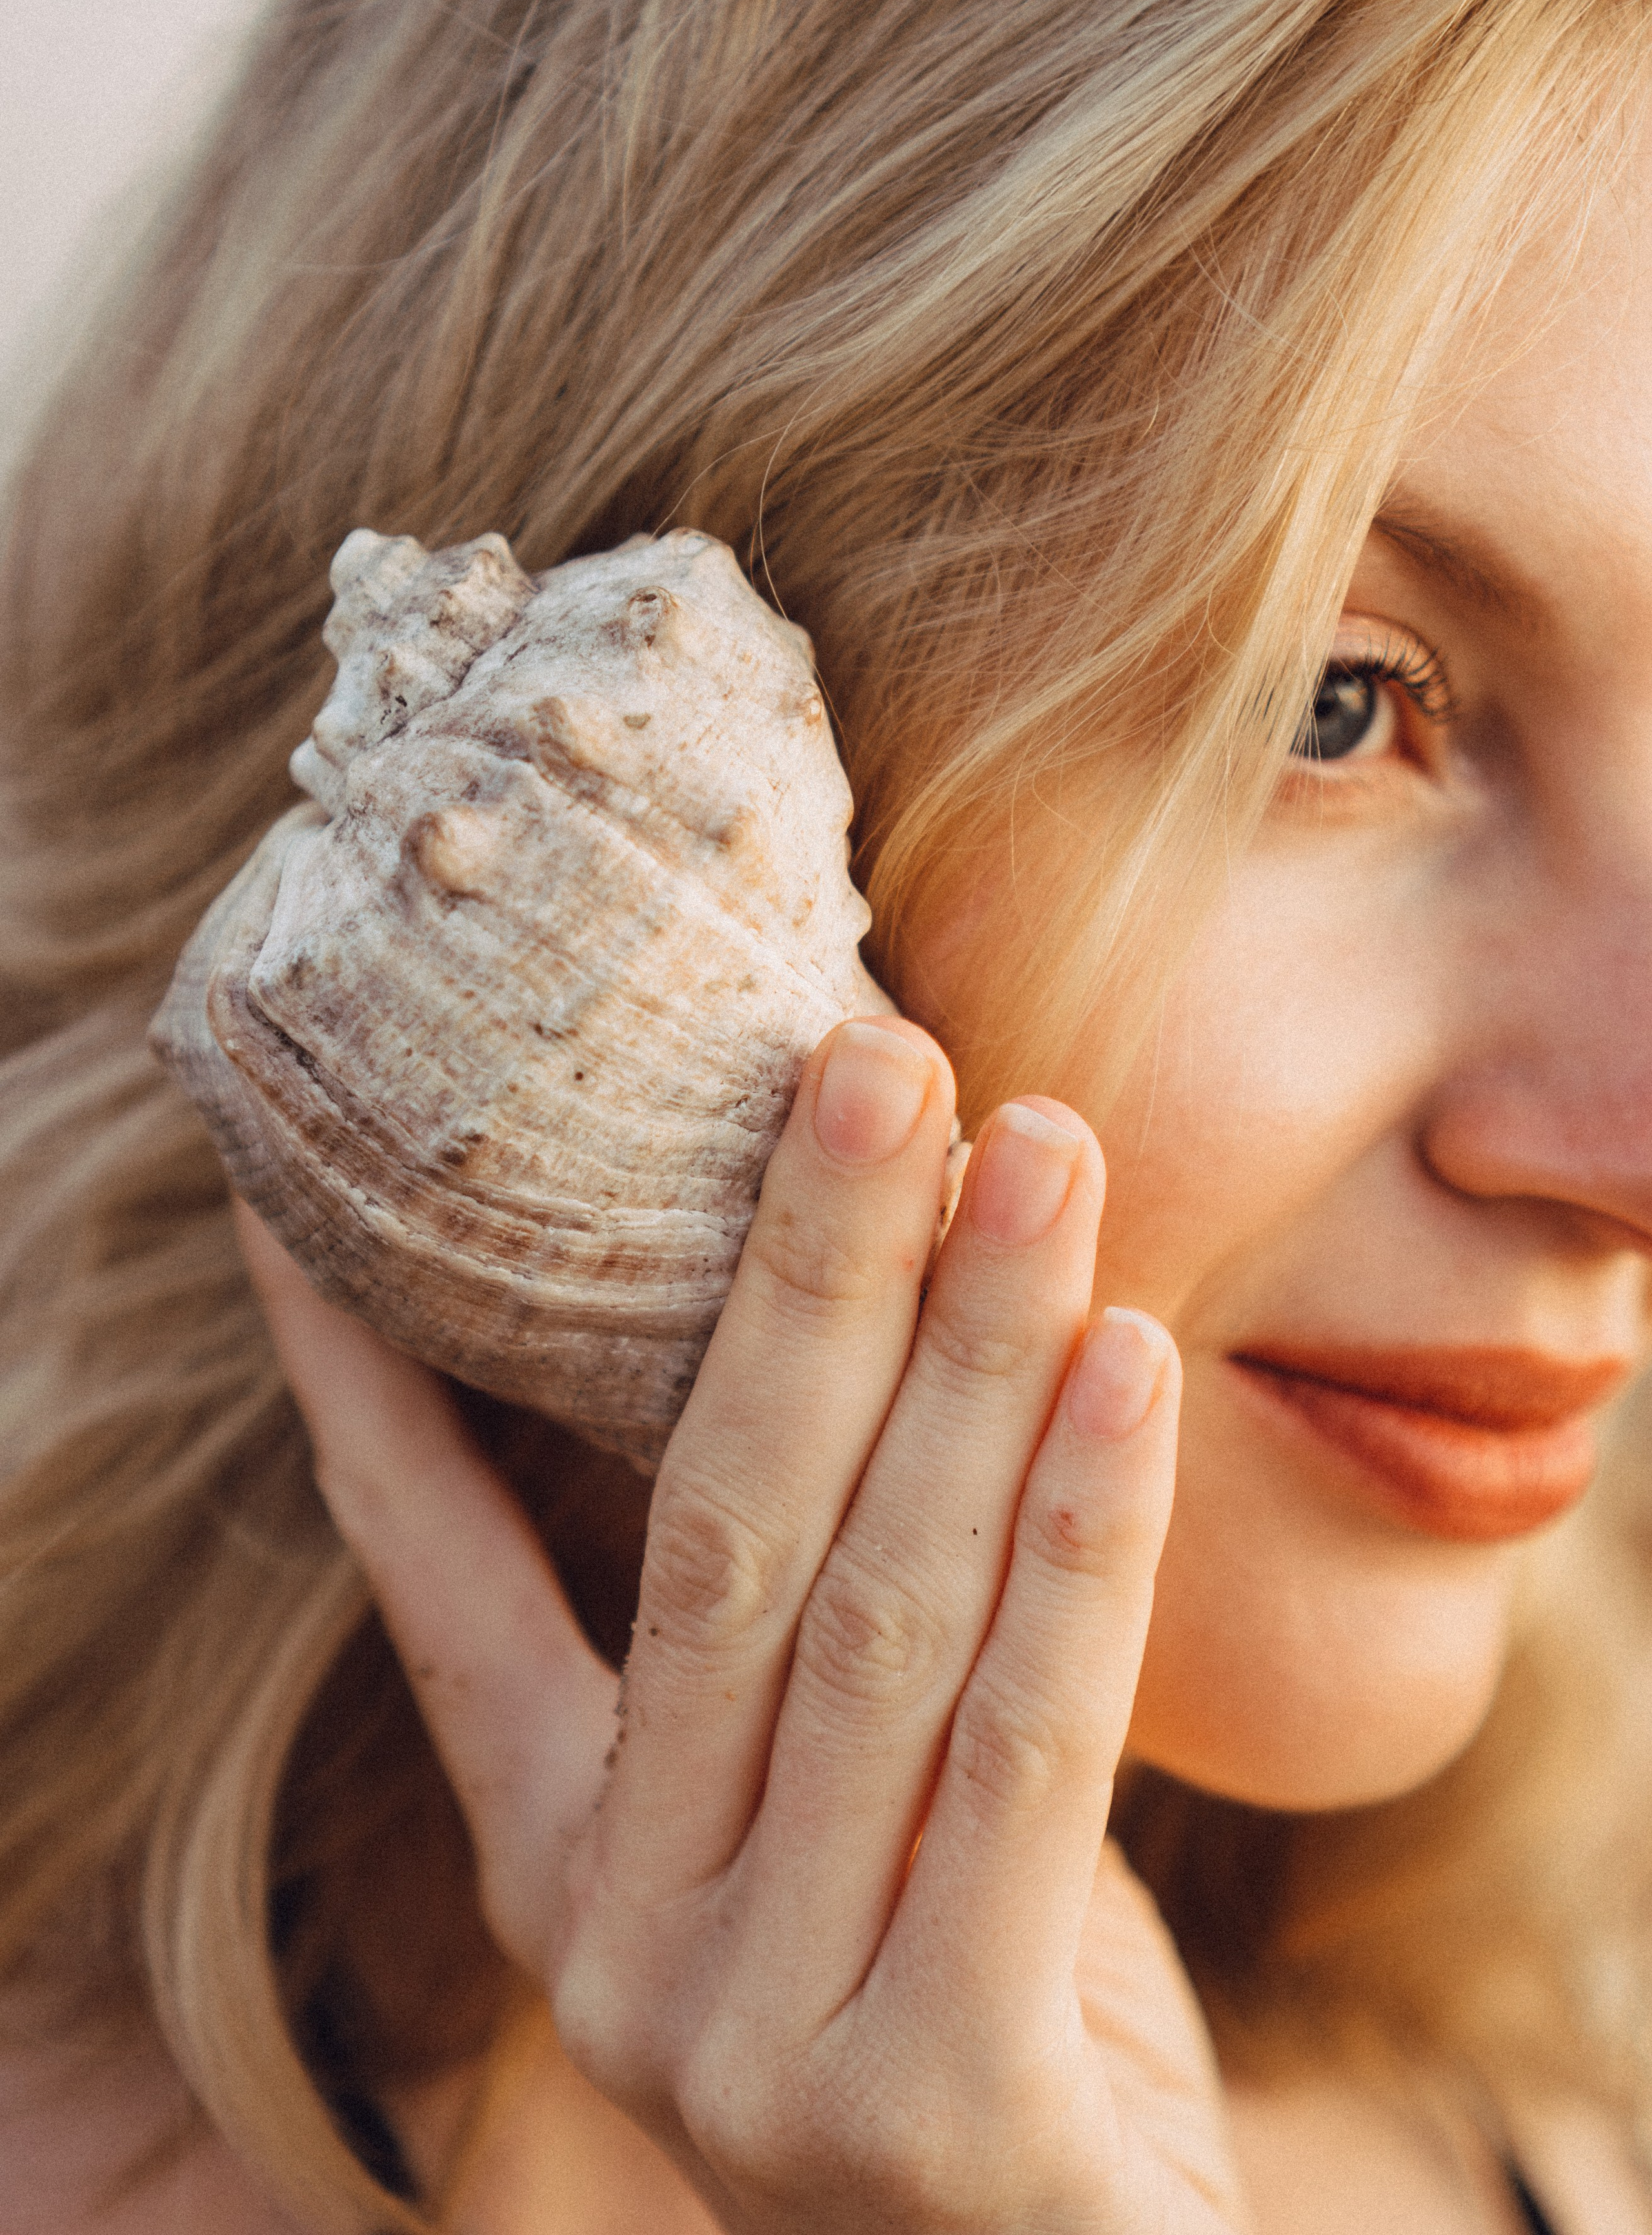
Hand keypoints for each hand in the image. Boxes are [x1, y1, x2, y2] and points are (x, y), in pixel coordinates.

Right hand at [237, 1016, 1246, 2231]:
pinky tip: (1128, 1361)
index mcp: (568, 1861)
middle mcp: (623, 1944)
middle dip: (801, 1272)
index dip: (370, 1379)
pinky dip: (1083, 1536)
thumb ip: (825, 1632)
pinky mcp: (935, 2107)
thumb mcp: (846, 1817)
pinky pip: (1027, 1749)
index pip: (431, 1576)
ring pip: (877, 1615)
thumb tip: (857, 1320)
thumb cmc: (969, 2010)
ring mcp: (757, 2038)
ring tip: (1042, 1147)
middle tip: (874, 1052)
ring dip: (967, 1353)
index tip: (312, 1196)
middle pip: (714, 1536)